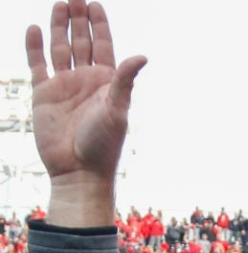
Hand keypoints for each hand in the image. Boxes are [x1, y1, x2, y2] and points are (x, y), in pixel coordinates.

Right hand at [26, 2, 145, 222]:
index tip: (94, 3)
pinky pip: (37, 64)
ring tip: (59, 4)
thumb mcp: (117, 110)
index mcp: (106, 83)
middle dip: (78, 19)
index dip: (99, 25)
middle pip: (81, 42)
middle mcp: (85, 81)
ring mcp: (63, 86)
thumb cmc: (103, 146)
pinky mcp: (43, 95)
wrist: (78, 171)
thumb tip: (142, 55)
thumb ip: (125, 81)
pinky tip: (34, 28)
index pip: (102, 45)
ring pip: (60, 48)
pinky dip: (35, 46)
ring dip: (59, 27)